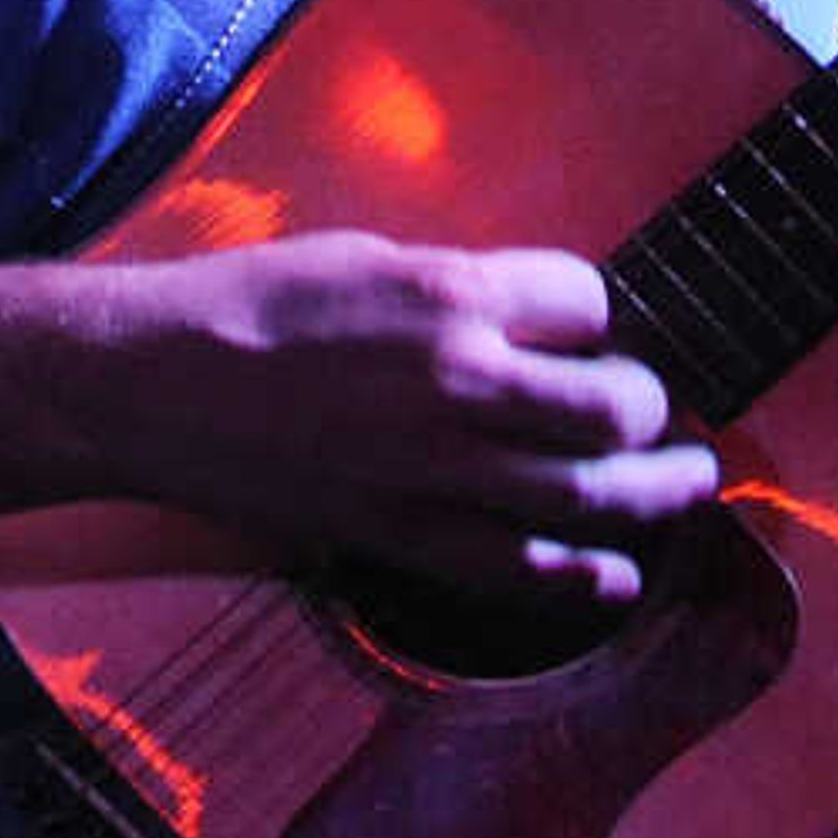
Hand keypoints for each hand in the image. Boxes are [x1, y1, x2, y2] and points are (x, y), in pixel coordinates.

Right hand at [104, 231, 716, 606]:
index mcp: (450, 294)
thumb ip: (464, 287)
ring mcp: (432, 469)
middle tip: (653, 413)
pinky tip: (616, 577)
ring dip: (652, 495)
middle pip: (614, 407)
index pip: (589, 302)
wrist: (151, 382)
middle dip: (649, 410)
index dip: (597, 317)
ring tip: (687, 485)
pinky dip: (580, 580)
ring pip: (586, 495)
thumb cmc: (252, 304)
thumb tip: (539, 316)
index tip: (586, 331)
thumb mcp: (371, 257)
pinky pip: (515, 570)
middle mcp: (458, 382)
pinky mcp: (397, 534)